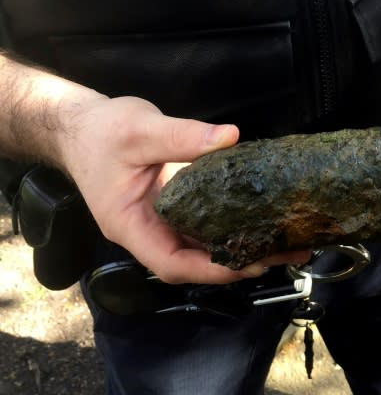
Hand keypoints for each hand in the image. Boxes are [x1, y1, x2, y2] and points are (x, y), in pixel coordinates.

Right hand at [57, 95, 309, 282]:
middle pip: (193, 261)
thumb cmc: (102, 131)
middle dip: (238, 262)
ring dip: (240, 245)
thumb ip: (183, 136)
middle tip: (284, 251)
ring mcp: (159, 221)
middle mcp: (147, 231)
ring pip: (201, 245)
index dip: (211, 269)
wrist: (83, 125)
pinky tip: (260, 217)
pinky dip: (231, 224)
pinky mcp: (172, 206)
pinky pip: (202, 223)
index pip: (172, 263)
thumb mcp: (140, 130)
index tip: (251, 262)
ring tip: (284, 240)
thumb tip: (231, 137)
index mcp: (131, 226)